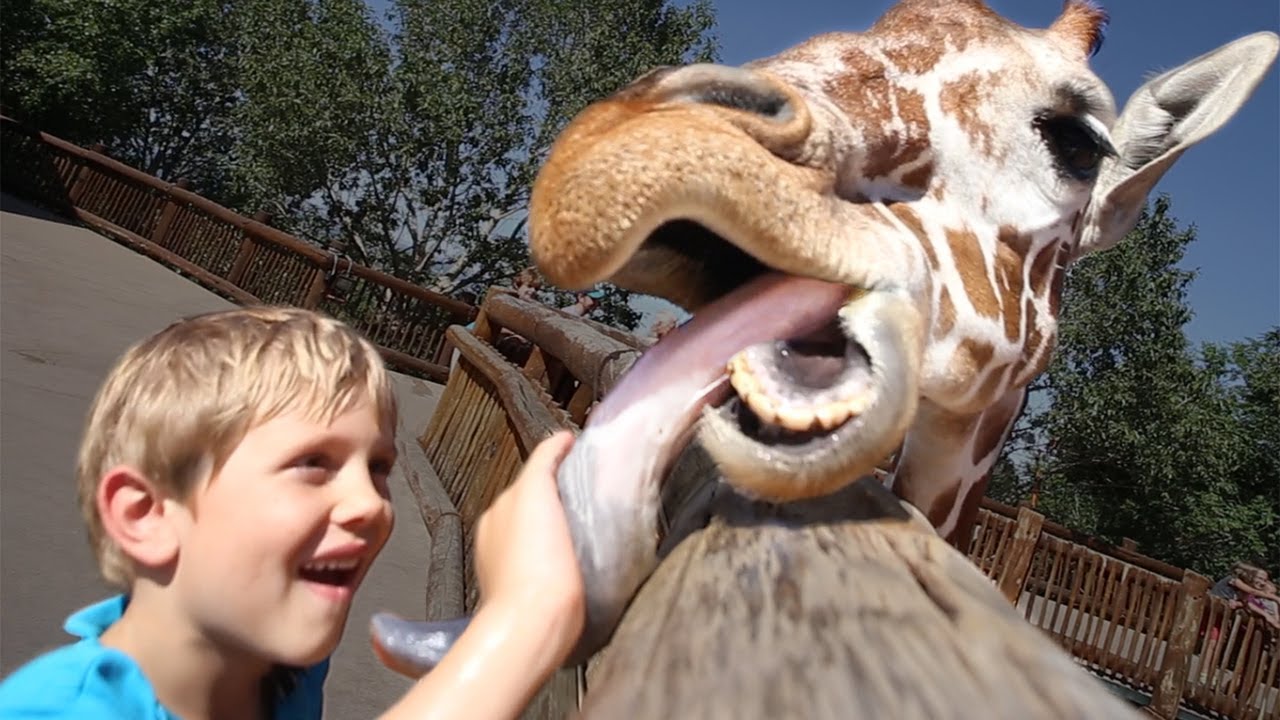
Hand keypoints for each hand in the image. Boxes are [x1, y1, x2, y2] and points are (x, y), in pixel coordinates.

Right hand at [380, 433, 585, 719]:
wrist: (527, 622)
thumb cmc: (509, 629)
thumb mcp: (468, 621)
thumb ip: (442, 625)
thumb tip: (379, 641)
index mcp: (483, 546)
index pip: (507, 529)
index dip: (525, 533)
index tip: (541, 539)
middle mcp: (493, 520)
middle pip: (521, 506)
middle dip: (539, 511)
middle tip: (564, 514)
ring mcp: (512, 503)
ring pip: (538, 488)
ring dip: (554, 485)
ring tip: (576, 483)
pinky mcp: (534, 489)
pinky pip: (548, 457)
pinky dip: (558, 447)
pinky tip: (570, 441)